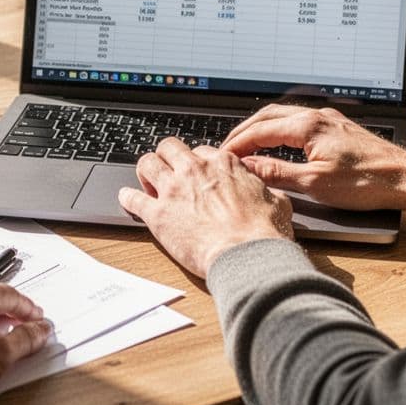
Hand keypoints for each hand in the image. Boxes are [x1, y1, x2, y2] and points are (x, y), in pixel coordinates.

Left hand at [117, 137, 293, 277]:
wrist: (247, 256)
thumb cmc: (264, 234)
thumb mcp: (278, 202)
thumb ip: (266, 191)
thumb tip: (270, 193)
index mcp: (224, 164)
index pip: (202, 151)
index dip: (197, 163)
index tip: (197, 173)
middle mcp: (196, 170)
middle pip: (170, 148)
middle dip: (167, 157)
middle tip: (169, 172)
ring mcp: (174, 190)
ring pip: (147, 163)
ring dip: (146, 171)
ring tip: (147, 182)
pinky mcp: (158, 214)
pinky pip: (133, 198)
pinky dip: (127, 198)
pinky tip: (127, 199)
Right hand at [221, 104, 405, 211]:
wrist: (404, 178)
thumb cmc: (366, 182)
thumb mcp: (313, 183)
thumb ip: (277, 172)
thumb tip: (250, 167)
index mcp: (308, 126)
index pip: (259, 130)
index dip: (237, 144)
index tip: (223, 156)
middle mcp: (318, 116)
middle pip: (268, 116)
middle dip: (244, 131)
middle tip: (228, 148)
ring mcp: (329, 120)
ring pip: (284, 116)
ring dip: (262, 128)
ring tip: (248, 145)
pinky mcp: (338, 128)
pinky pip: (300, 122)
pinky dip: (280, 130)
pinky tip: (280, 142)